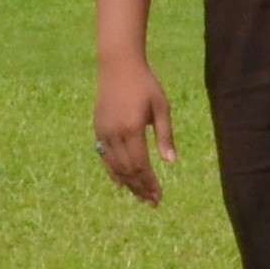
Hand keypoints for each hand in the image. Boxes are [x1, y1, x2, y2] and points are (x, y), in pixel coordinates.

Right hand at [94, 52, 177, 206]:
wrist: (118, 65)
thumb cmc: (145, 84)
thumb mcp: (161, 107)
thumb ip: (165, 135)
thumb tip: (171, 162)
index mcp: (132, 128)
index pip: (141, 165)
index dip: (150, 184)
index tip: (159, 196)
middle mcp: (115, 134)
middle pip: (127, 170)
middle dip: (140, 189)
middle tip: (152, 202)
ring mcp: (103, 132)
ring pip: (115, 167)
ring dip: (128, 184)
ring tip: (140, 197)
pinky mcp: (98, 128)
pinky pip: (104, 157)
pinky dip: (113, 172)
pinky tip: (121, 184)